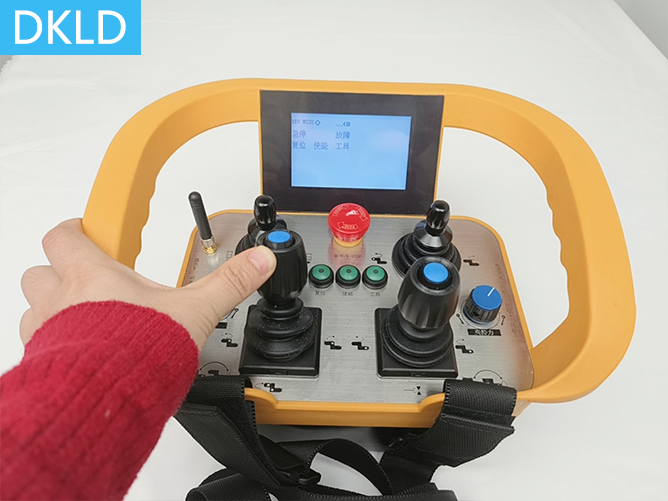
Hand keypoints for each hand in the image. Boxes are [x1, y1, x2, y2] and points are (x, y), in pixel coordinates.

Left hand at [19, 219, 275, 349]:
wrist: (106, 401)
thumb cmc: (139, 353)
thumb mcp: (195, 310)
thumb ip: (228, 283)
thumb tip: (257, 262)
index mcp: (94, 276)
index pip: (66, 235)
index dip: (78, 228)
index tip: (94, 229)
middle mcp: (62, 300)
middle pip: (40, 270)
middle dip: (60, 269)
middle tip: (89, 276)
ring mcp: (47, 332)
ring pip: (34, 308)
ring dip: (53, 307)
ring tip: (87, 316)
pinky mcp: (47, 362)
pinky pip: (40, 345)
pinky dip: (56, 343)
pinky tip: (85, 352)